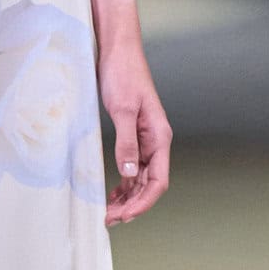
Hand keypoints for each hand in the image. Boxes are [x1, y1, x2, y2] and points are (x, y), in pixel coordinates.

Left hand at [98, 43, 172, 227]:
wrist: (117, 50)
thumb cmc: (123, 74)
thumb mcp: (122, 110)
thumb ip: (126, 143)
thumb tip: (129, 174)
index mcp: (160, 137)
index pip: (158, 181)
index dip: (143, 202)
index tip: (125, 216)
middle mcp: (155, 141)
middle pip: (150, 184)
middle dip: (132, 205)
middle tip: (110, 219)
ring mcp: (144, 138)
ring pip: (141, 178)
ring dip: (127, 197)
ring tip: (109, 212)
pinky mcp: (132, 134)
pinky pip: (132, 166)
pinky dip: (124, 183)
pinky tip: (113, 192)